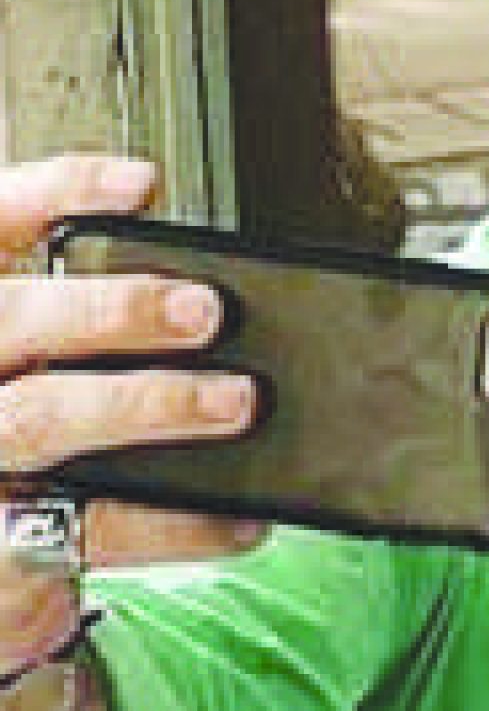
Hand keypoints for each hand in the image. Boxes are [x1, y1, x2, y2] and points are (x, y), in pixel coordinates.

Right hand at [0, 154, 265, 665]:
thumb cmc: (27, 446)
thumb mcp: (32, 364)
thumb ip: (77, 328)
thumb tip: (199, 292)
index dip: (54, 194)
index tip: (144, 185)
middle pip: (9, 320)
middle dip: (110, 309)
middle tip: (204, 310)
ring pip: (41, 417)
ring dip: (149, 403)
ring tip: (237, 400)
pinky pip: (95, 526)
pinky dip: (180, 522)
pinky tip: (243, 516)